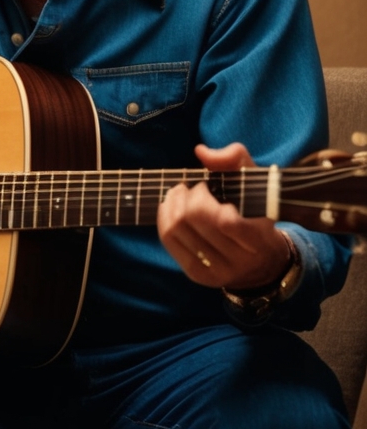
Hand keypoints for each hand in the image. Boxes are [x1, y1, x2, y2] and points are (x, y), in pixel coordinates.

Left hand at [157, 142, 293, 290]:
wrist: (264, 262)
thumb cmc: (257, 213)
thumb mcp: (257, 183)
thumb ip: (235, 160)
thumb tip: (201, 152)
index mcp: (259, 238)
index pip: (224, 220)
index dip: (205, 196)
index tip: (206, 183)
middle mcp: (240, 260)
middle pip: (194, 220)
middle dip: (186, 196)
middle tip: (189, 187)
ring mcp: (218, 271)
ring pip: (177, 230)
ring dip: (171, 204)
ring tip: (178, 193)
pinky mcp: (199, 276)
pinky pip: (169, 242)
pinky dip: (164, 219)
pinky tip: (169, 207)